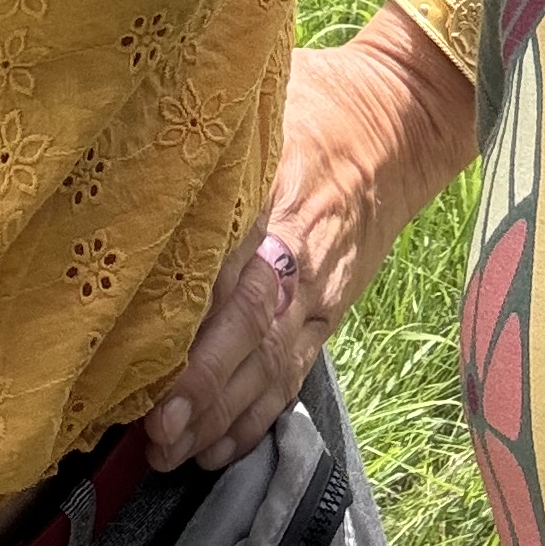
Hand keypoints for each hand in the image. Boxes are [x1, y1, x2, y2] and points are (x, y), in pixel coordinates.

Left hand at [144, 2, 477, 472]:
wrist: (401, 122)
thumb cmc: (320, 99)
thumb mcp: (270, 92)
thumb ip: (218, 124)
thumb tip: (143, 126)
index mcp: (283, 192)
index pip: (235, 265)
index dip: (196, 318)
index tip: (147, 357)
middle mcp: (302, 251)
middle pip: (252, 328)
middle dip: (204, 387)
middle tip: (154, 429)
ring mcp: (320, 289)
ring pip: (272, 364)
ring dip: (223, 415)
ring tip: (171, 453)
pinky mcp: (329, 311)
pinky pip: (295, 372)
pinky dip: (259, 416)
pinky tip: (220, 448)